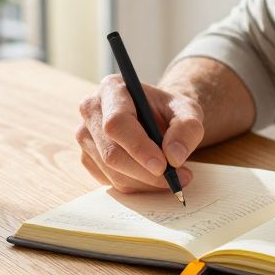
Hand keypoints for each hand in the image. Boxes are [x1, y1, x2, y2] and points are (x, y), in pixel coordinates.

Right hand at [75, 75, 203, 192]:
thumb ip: (187, 128)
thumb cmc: (169, 111)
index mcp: (112, 89)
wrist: (158, 118)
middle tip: (177, 178)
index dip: (138, 147)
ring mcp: (85, 136)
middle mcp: (91, 110)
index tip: (163, 166)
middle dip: (146, 172)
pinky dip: (138, 186)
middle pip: (111, 152)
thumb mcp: (188, 111)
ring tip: (174, 177)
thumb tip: (174, 157)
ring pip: (112, 172)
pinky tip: (154, 176)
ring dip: (146, 182)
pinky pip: (111, 182)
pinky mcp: (87, 158)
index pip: (117, 123)